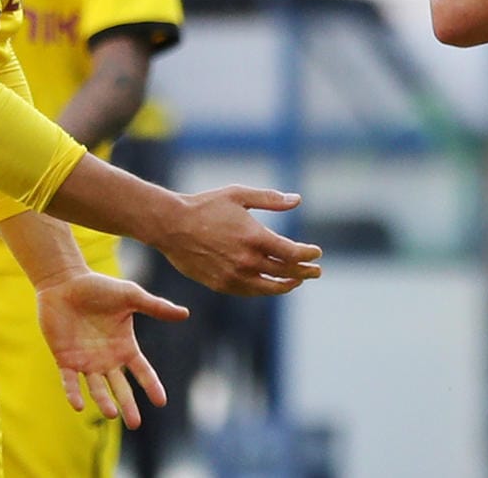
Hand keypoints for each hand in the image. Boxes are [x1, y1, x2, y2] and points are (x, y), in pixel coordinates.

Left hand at [36, 272, 188, 430]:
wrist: (65, 283)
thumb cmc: (99, 287)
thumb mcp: (131, 296)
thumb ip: (156, 307)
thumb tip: (185, 314)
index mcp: (125, 345)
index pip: (142, 370)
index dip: (151, 386)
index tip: (161, 402)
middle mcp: (106, 358)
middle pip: (120, 387)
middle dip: (128, 406)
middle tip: (135, 424)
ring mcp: (85, 360)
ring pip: (96, 388)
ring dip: (104, 402)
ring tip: (112, 414)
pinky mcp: (64, 359)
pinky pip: (69, 382)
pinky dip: (73, 394)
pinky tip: (79, 406)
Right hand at [155, 187, 323, 296]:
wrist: (171, 225)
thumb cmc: (206, 206)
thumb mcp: (240, 195)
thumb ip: (271, 199)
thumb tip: (297, 200)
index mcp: (254, 238)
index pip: (292, 253)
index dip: (308, 254)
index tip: (317, 253)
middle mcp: (246, 260)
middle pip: (285, 272)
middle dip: (305, 272)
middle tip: (316, 271)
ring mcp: (233, 275)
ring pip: (268, 287)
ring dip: (286, 285)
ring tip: (297, 281)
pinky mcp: (220, 284)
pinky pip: (249, 291)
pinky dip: (264, 289)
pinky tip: (270, 284)